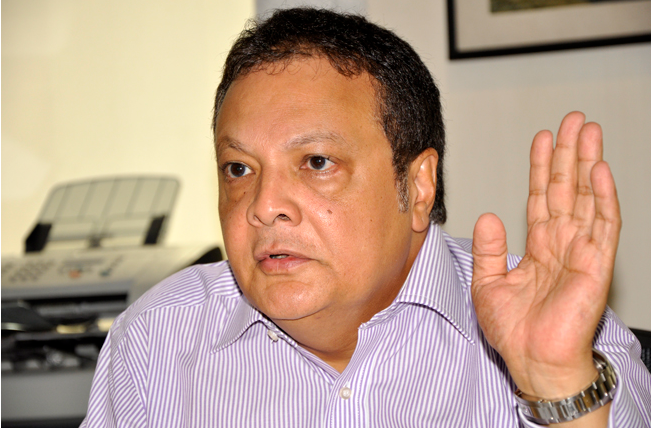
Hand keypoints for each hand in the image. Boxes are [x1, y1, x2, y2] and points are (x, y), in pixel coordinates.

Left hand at [471, 112, 620, 402]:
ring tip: (589, 132)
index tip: (543, 138)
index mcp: (537, 247)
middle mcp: (562, 244)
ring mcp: (581, 251)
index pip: (541, 197)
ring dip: (588, 163)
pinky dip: (602, 197)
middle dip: (569, 154)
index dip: (542, 167)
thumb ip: (490, 248)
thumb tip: (488, 216)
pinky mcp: (596, 265)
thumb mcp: (488, 283)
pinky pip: (602, 225)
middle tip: (574, 121)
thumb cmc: (515, 330)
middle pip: (567, 188)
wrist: (533, 361)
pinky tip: (599, 171)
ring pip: (587, 197)